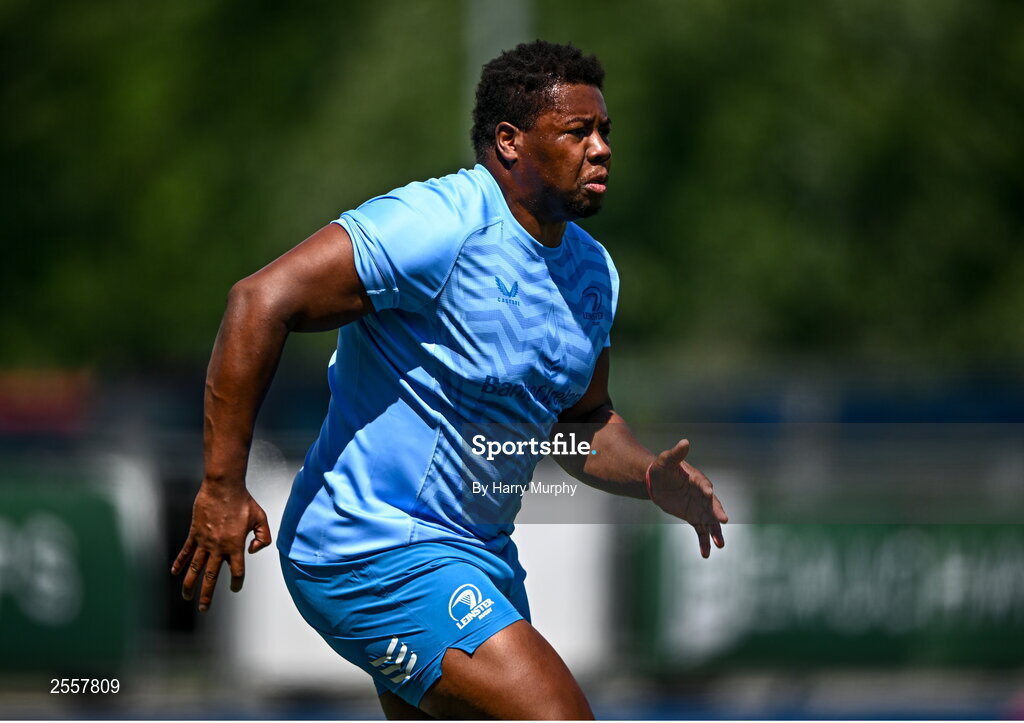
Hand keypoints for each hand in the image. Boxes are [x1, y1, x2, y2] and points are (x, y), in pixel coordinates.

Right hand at [171, 482, 271, 611]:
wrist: (223, 487)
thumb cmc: (244, 501)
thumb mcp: (261, 519)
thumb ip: (263, 537)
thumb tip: (253, 551)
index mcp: (236, 546)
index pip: (237, 571)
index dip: (237, 583)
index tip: (235, 588)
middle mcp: (219, 548)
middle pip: (212, 577)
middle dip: (207, 595)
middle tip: (204, 608)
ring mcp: (204, 542)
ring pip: (195, 568)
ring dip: (190, 584)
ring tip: (187, 597)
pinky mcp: (194, 533)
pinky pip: (185, 552)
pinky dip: (179, 563)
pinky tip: (175, 573)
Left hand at [648, 439, 727, 557]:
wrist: (658, 483)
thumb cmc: (663, 469)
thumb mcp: (666, 461)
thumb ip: (676, 454)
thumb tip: (684, 442)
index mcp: (697, 480)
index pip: (704, 485)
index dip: (706, 489)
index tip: (709, 493)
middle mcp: (703, 496)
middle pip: (712, 505)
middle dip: (717, 512)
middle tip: (724, 520)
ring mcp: (700, 508)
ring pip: (710, 522)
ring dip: (716, 533)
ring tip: (720, 544)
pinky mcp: (694, 518)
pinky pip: (701, 531)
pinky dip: (704, 542)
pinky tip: (706, 554)